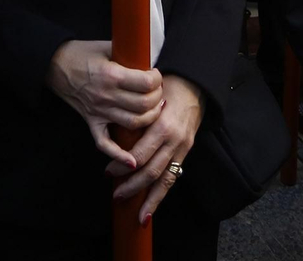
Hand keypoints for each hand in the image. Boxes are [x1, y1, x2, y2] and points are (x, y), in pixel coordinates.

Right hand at [46, 40, 163, 168]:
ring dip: (149, 119)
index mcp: (112, 74)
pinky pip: (104, 144)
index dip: (157, 79)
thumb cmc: (81, 53)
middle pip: (144, 104)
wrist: (54, 65)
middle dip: (157, 98)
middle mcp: (107, 95)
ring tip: (153, 109)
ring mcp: (99, 111)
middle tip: (157, 91)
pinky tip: (132, 161)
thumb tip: (150, 57)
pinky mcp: (91, 122)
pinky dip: (118, 155)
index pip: (146, 83)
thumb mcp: (107, 46)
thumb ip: (128, 52)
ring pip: (133, 123)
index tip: (156, 75)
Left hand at [108, 75, 204, 223]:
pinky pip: (173, 177)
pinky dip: (162, 193)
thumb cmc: (166, 89)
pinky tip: (153, 206)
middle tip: (116, 195)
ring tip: (139, 215)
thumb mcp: (148, 100)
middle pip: (152, 171)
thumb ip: (135, 119)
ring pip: (165, 180)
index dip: (123, 166)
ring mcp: (182, 148)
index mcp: (163, 126)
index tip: (108, 172)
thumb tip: (113, 138)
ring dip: (151, 199)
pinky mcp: (186, 152)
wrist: (194, 86)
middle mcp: (174, 140)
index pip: (140, 154)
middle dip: (133, 186)